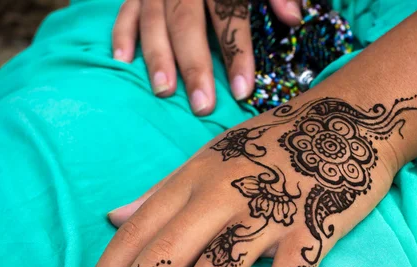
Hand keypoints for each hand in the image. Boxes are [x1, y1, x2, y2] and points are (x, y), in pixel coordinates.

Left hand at [64, 88, 416, 266]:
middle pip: (168, 252)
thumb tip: (112, 215)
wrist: (345, 120)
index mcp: (196, 175)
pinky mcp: (311, 226)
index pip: (138, 230)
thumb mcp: (211, 155)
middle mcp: (225, 192)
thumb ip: (161, 189)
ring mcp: (270, 210)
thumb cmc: (273, 143)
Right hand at [112, 0, 301, 114]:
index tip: (242, 90)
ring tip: (165, 91)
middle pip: (187, 23)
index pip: (228, 16)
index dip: (237, 53)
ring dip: (157, 57)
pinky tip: (123, 61)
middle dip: (194, 66)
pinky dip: (122, 33)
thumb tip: (293, 19)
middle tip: (202, 105)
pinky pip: (126, 9)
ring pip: (153, 19)